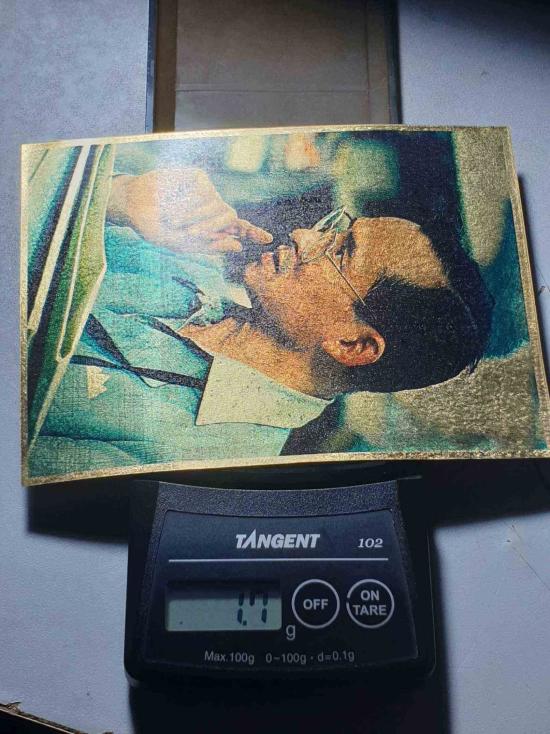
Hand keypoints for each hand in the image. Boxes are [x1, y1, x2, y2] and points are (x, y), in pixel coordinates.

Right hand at [107, 168, 271, 252]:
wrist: (133, 205)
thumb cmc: (155, 227)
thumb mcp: (180, 244)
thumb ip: (208, 246)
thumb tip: (237, 246)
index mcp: (212, 228)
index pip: (239, 230)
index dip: (253, 233)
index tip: (268, 239)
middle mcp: (213, 209)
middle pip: (231, 218)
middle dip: (213, 229)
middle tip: (192, 234)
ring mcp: (207, 192)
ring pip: (218, 206)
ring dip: (196, 217)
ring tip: (174, 220)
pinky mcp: (199, 177)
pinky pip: (206, 192)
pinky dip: (190, 202)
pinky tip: (174, 202)